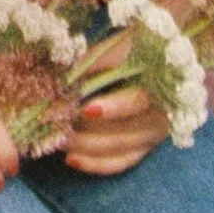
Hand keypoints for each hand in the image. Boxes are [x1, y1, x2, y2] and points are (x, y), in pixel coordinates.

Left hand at [59, 32, 175, 176]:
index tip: (86, 110)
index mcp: (159, 88)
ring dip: (84, 147)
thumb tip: (64, 76)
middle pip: (123, 132)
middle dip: (86, 131)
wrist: (159, 62)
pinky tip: (71, 159)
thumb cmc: (133, 50)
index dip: (113, 108)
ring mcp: (150, 136)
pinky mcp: (141, 149)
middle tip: (54, 125)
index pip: (138, 102)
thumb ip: (93, 63)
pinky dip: (94, 163)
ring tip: (56, 139)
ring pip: (117, 150)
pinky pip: (119, 163)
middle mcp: (159, 117)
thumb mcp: (116, 49)